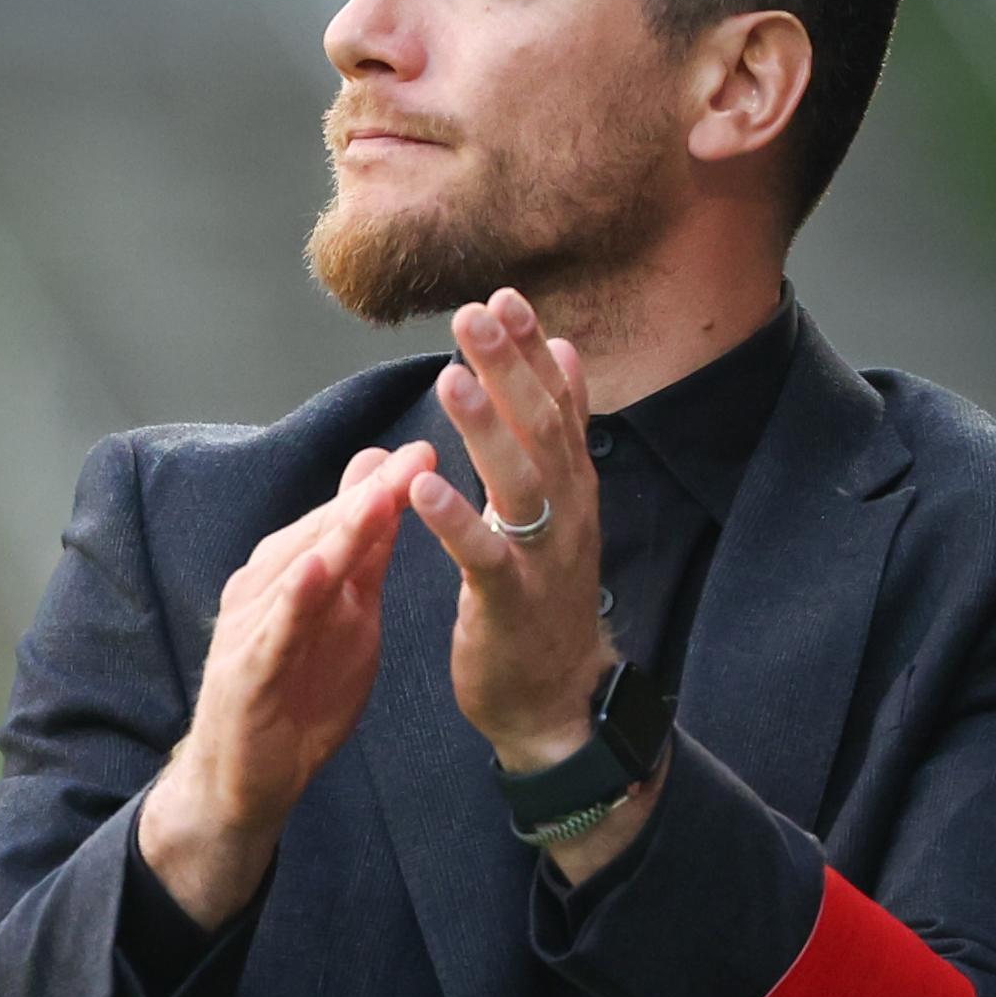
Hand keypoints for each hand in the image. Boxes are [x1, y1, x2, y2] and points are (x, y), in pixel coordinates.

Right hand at [140, 438, 434, 925]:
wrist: (247, 779)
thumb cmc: (298, 693)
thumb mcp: (349, 618)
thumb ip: (365, 558)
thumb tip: (387, 491)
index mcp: (295, 570)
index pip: (344, 518)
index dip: (385, 485)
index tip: (429, 449)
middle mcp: (266, 586)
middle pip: (321, 530)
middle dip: (370, 494)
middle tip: (416, 457)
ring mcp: (251, 626)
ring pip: (296, 568)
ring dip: (335, 531)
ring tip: (377, 498)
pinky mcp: (244, 671)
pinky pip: (272, 631)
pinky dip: (293, 600)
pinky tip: (318, 571)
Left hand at [407, 286, 613, 769]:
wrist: (558, 701)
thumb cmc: (547, 600)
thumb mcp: (562, 506)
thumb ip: (561, 431)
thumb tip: (566, 351)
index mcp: (572, 488)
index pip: (557, 404)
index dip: (532, 350)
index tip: (505, 295)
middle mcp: (567, 515)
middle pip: (541, 429)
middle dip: (508, 369)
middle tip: (473, 314)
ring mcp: (543, 559)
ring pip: (519, 484)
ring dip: (485, 429)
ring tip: (449, 379)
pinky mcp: (511, 605)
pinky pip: (485, 556)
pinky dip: (457, 519)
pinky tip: (423, 483)